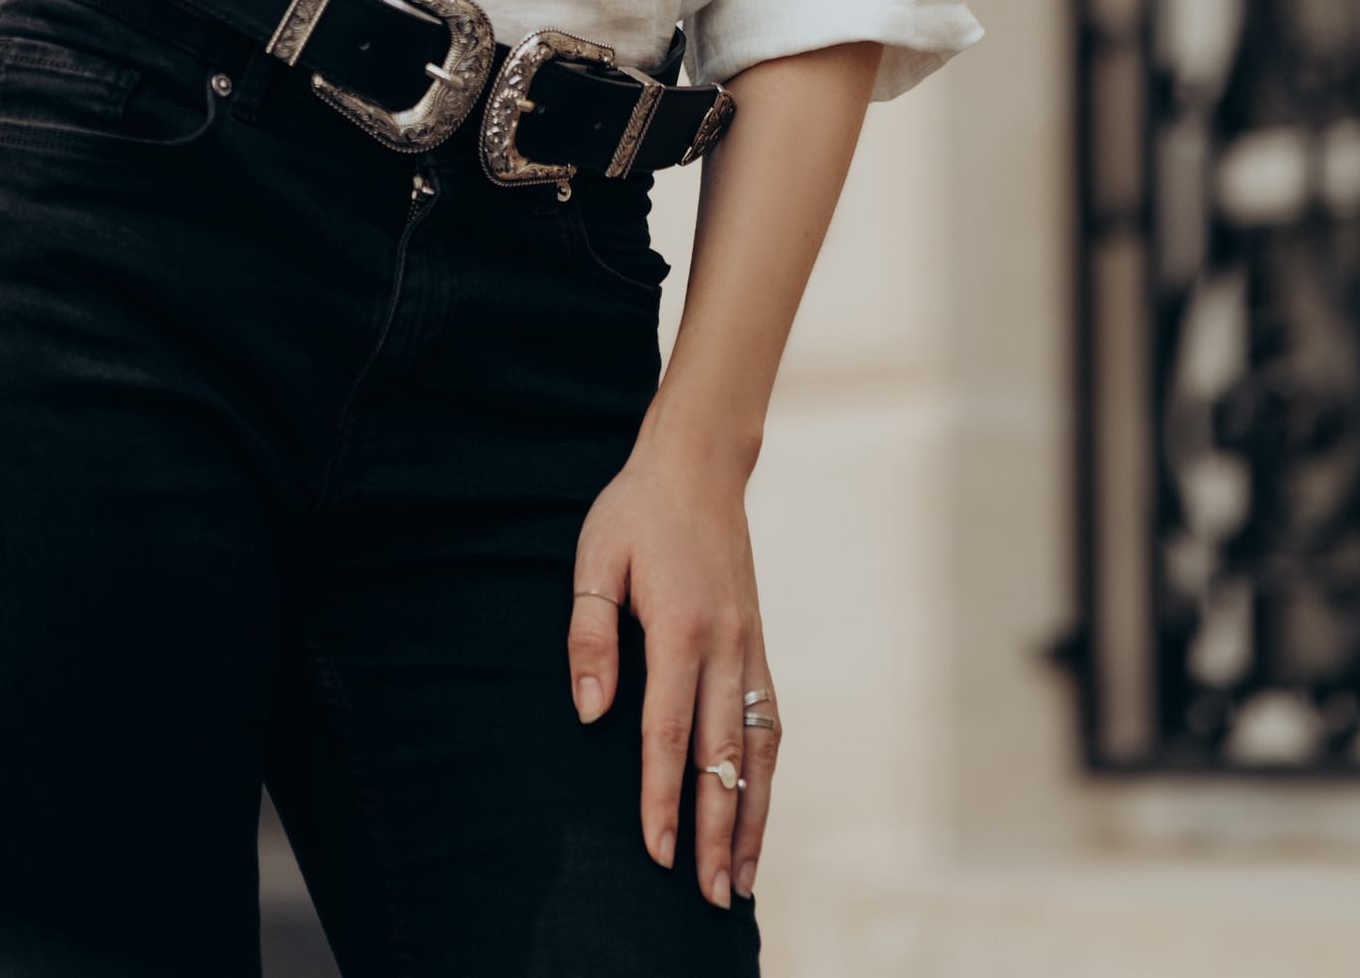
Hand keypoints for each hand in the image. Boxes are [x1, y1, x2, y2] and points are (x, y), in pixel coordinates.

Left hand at [568, 432, 776, 910]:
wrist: (698, 463)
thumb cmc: (636, 509)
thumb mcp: (595, 558)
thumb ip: (590, 637)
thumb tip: (591, 715)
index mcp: (682, 627)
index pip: (669, 732)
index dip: (662, 796)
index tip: (657, 852)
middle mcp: (726, 645)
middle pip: (722, 757)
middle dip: (715, 830)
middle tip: (712, 896)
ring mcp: (750, 647)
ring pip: (758, 749)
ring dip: (752, 816)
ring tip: (742, 878)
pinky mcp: (758, 645)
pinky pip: (769, 722)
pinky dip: (766, 775)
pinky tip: (757, 811)